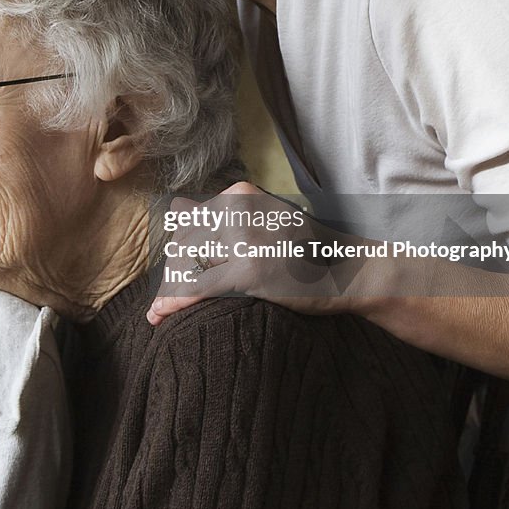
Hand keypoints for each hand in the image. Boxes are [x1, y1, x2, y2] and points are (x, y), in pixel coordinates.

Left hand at [148, 182, 361, 324]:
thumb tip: (177, 223)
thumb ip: (229, 219)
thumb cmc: (306, 249)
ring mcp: (243, 240)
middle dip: (172, 274)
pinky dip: (174, 301)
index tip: (172, 273)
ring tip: (159, 310)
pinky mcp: (248, 270)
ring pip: (187, 266)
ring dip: (170, 290)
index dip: (176, 252)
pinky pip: (198, 287)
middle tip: (165, 298)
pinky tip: (159, 314)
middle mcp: (237, 210)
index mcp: (239, 195)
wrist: (349, 270)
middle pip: (183, 245)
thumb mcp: (266, 217)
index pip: (188, 223)